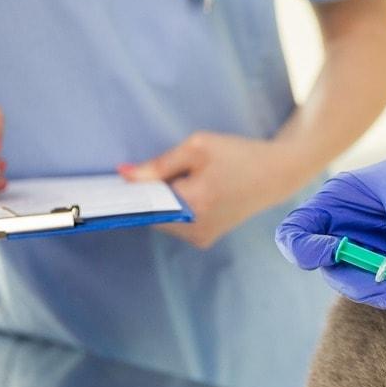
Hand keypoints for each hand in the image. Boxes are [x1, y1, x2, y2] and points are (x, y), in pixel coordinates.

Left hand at [122, 131, 302, 248]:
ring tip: (188, 181)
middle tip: (163, 173)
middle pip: (150, 213)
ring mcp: (200, 237)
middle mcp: (195, 229)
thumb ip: (158, 164)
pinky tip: (193, 192)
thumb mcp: (197, 147)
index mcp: (193, 203)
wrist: (276, 175)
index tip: (110, 185)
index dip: (127, 192)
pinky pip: (175, 224)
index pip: (143, 203)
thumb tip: (124, 176)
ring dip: (163, 201)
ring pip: (162, 219)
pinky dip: (175, 209)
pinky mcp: (205, 239)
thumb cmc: (237, 155)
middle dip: (150, 194)